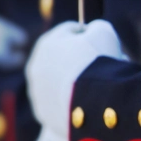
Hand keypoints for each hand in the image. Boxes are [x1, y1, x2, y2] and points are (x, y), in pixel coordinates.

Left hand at [26, 20, 123, 139]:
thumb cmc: (98, 62)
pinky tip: (88, 104)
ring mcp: (37, 92)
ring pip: (59, 84)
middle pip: (62, 59)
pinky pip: (60, 105)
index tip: (105, 43)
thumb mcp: (104, 33)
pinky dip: (72, 103)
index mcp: (46, 43)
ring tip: (98, 89)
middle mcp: (35, 66)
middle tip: (104, 68)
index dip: (89, 35)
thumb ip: (97, 27)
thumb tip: (95, 31)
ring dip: (76, 84)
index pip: (69, 32)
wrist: (93, 103)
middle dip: (81, 61)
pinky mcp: (43, 114)